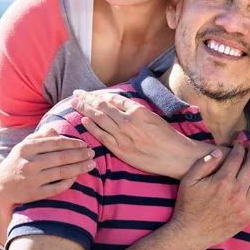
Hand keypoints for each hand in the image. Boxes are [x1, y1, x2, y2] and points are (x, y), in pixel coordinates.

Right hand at [0, 128, 95, 208]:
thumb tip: (57, 131)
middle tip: (92, 153)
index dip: (73, 143)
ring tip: (91, 164)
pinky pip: (56, 188)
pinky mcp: (33, 194)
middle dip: (80, 155)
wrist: (0, 189)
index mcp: (26, 148)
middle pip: (61, 157)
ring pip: (61, 172)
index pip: (56, 143)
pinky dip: (69, 182)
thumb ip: (40, 136)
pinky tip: (77, 177)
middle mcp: (28, 163)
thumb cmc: (16, 163)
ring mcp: (31, 179)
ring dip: (79, 168)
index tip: (84, 144)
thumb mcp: (23, 146)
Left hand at [71, 90, 196, 178]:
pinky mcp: (121, 149)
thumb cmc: (166, 136)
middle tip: (76, 93)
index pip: (113, 99)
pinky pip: (102, 136)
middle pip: (102, 106)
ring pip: (99, 119)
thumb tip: (118, 103)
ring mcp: (123, 135)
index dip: (98, 95)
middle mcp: (128, 121)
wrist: (175, 156)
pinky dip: (92, 127)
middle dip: (87, 99)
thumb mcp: (152, 116)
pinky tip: (83, 120)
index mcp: (137, 110)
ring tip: (74, 103)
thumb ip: (135, 109)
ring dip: (85, 109)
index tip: (89, 93)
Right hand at [169, 142, 249, 249]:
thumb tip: (218, 151)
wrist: (191, 232)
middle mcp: (236, 191)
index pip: (236, 157)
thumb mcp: (189, 180)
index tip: (240, 142)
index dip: (239, 147)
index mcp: (222, 180)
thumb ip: (203, 164)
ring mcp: (244, 204)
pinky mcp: (248, 216)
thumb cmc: (188, 205)